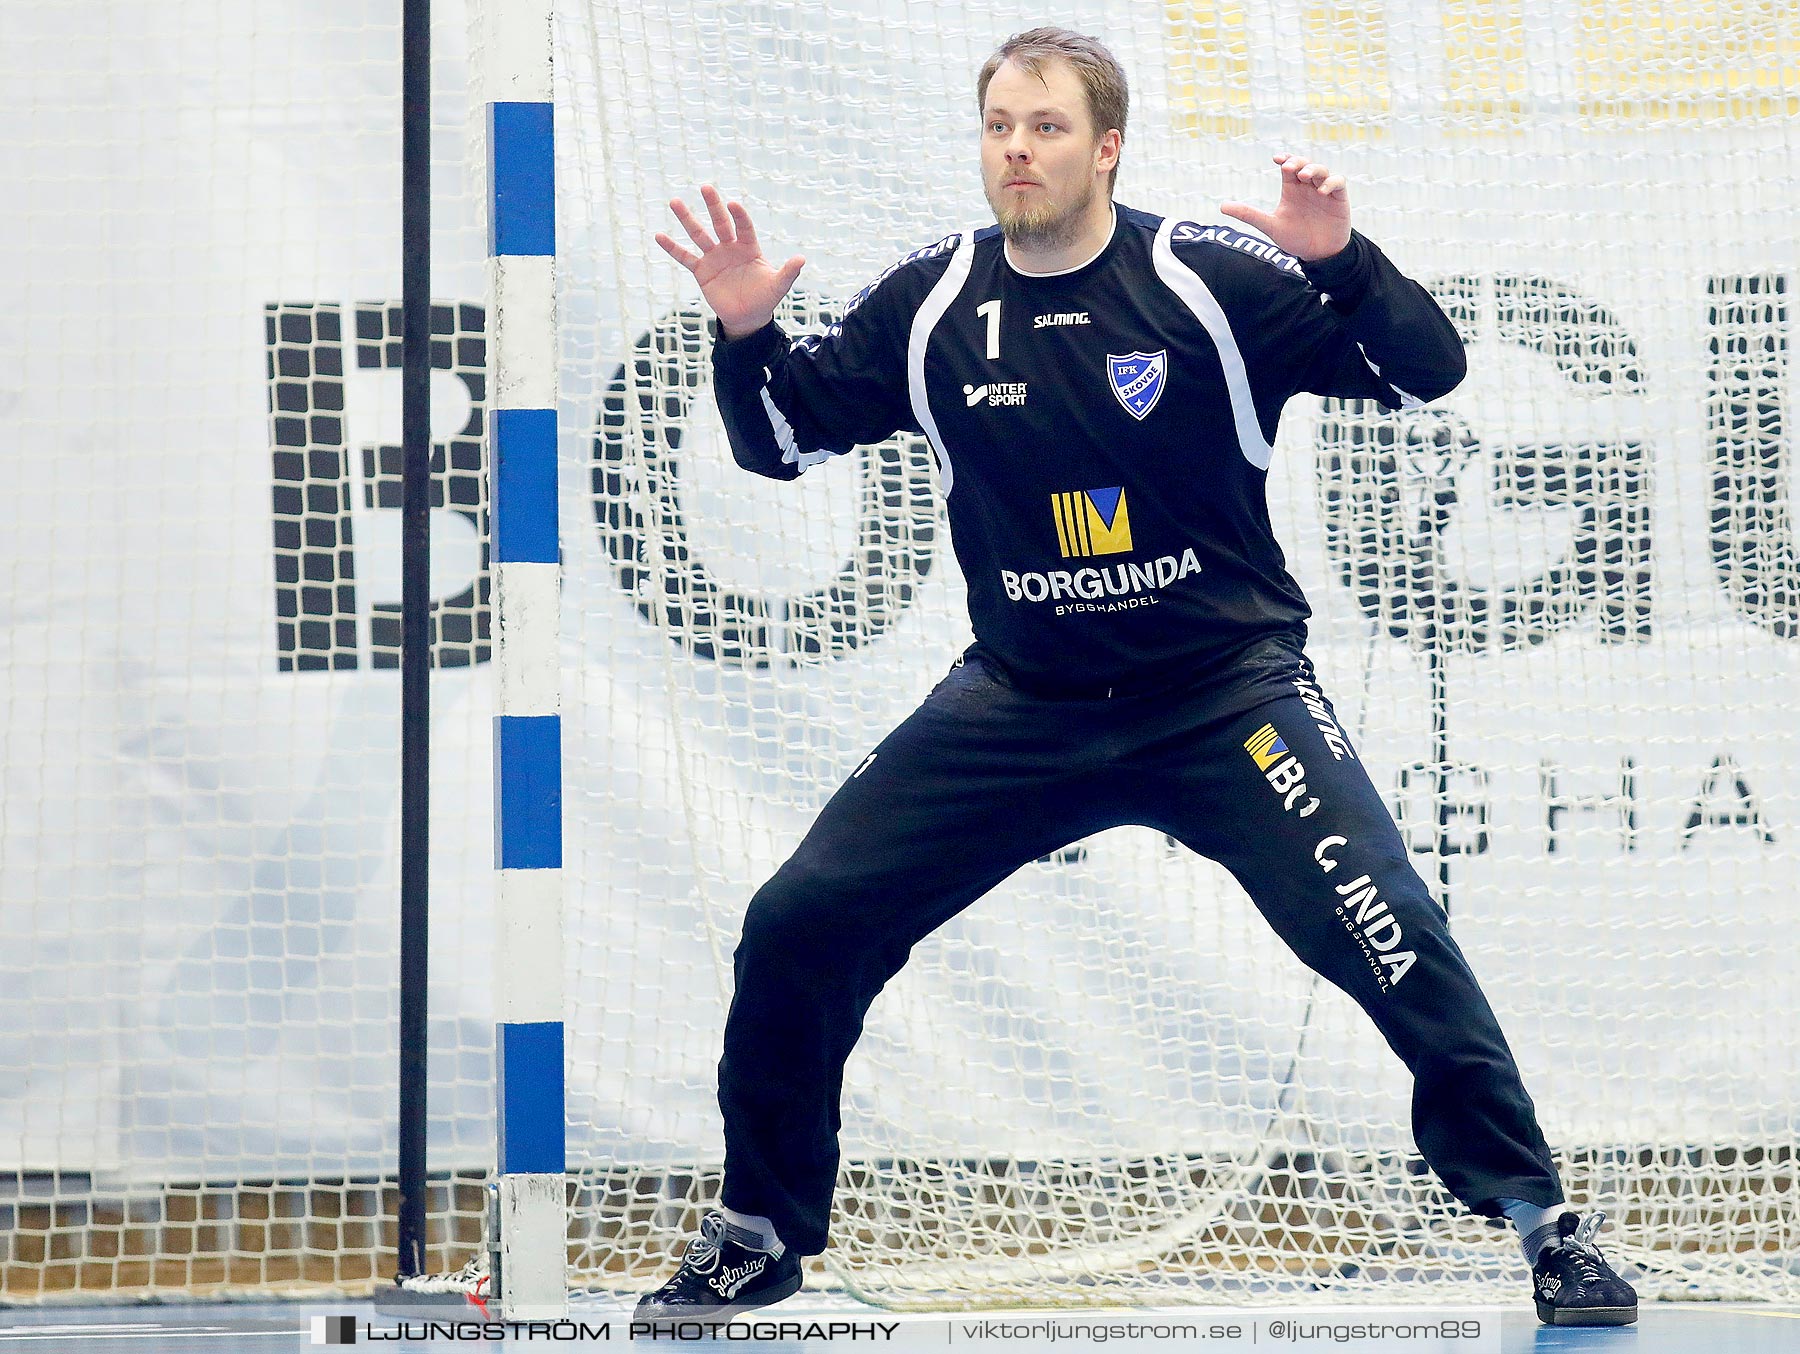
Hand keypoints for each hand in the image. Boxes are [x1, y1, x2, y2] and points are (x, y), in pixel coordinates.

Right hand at [654, 185, 805, 338]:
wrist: (747, 317)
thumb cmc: (764, 298)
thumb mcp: (778, 286)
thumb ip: (788, 272)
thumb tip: (802, 259)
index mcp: (749, 247)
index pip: (744, 227)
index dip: (739, 216)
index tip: (733, 204)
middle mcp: (730, 248)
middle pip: (720, 223)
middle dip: (713, 206)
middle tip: (706, 187)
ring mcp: (714, 258)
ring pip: (699, 235)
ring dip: (687, 219)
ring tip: (675, 202)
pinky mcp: (702, 271)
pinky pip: (685, 257)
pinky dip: (672, 248)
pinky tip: (659, 236)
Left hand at [1220, 153, 1351, 262]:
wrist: (1318, 255)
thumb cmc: (1295, 239)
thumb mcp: (1271, 226)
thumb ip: (1249, 215)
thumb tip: (1222, 206)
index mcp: (1292, 189)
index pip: (1289, 166)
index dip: (1285, 159)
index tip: (1277, 159)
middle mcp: (1308, 186)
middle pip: (1305, 163)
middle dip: (1298, 161)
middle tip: (1289, 168)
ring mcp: (1324, 191)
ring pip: (1322, 170)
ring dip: (1313, 170)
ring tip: (1304, 177)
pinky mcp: (1339, 198)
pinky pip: (1338, 183)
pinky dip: (1331, 183)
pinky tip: (1321, 191)